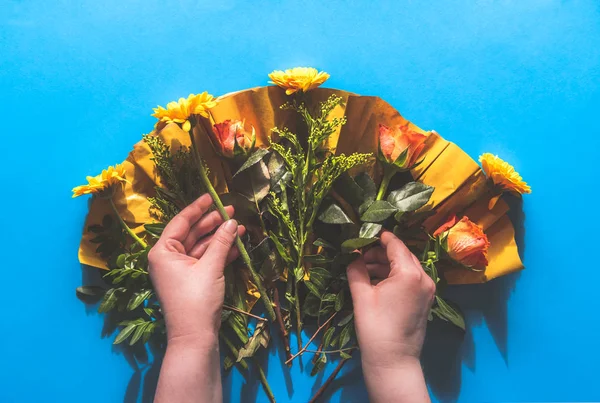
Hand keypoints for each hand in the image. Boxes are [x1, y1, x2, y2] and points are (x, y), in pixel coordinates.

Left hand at [148, 194, 244, 345]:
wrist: (195, 336)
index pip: (181, 222)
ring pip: (201, 246)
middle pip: (192, 233)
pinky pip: (205, 260)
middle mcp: (168, 258)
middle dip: (212, 223)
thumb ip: (221, 242)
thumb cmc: (196, 299)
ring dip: (219, 238)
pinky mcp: (191, 280)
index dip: (198, 208)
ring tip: (239, 227)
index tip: (212, 196)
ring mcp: (180, 270)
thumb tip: (232, 222)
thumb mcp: (210, 267)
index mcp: (163, 252)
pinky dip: (220, 253)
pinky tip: (236, 245)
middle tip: (232, 211)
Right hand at [347, 231, 434, 402]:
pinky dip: (394, 275)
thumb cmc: (375, 328)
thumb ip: (356, 270)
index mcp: (409, 273)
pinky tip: (375, 281)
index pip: (394, 244)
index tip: (361, 235)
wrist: (393, 361)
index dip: (377, 237)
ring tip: (362, 269)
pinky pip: (410, 279)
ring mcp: (427, 289)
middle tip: (358, 255)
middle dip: (380, 252)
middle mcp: (424, 277)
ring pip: (406, 266)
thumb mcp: (361, 296)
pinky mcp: (425, 299)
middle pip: (402, 254)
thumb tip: (352, 255)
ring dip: (386, 264)